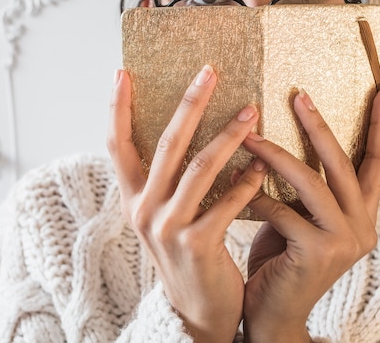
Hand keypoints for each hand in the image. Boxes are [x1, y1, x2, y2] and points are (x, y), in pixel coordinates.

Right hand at [107, 65, 267, 342]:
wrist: (196, 308)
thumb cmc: (185, 252)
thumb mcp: (163, 215)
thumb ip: (166, 180)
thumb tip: (185, 129)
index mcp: (132, 197)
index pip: (116, 145)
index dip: (117, 109)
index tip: (122, 73)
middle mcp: (142, 209)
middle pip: (166, 144)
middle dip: (189, 104)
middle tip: (210, 71)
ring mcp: (167, 228)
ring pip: (200, 168)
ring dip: (228, 136)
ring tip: (251, 111)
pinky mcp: (196, 245)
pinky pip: (227, 203)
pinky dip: (247, 181)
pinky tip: (262, 166)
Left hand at [240, 88, 379, 342]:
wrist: (272, 313)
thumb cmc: (280, 259)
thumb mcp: (297, 217)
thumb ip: (300, 188)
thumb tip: (275, 141)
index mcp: (360, 214)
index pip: (375, 161)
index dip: (379, 125)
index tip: (379, 91)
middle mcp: (361, 226)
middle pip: (343, 163)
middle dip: (318, 126)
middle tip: (298, 96)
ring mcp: (344, 241)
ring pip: (311, 183)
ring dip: (274, 155)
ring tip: (246, 136)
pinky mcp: (318, 253)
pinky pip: (281, 212)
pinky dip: (256, 196)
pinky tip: (234, 185)